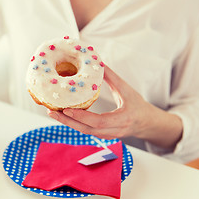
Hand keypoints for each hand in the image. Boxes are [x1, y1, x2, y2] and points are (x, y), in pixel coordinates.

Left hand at [48, 65, 182, 149]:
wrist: (146, 123)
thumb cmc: (138, 105)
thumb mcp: (127, 90)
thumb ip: (112, 78)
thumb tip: (98, 62)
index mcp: (122, 119)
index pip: (98, 121)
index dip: (82, 116)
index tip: (66, 109)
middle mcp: (114, 131)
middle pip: (86, 129)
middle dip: (67, 121)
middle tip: (51, 111)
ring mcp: (107, 136)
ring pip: (84, 131)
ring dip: (67, 123)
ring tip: (52, 112)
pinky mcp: (102, 136)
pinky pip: (86, 130)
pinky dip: (74, 123)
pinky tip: (63, 115)